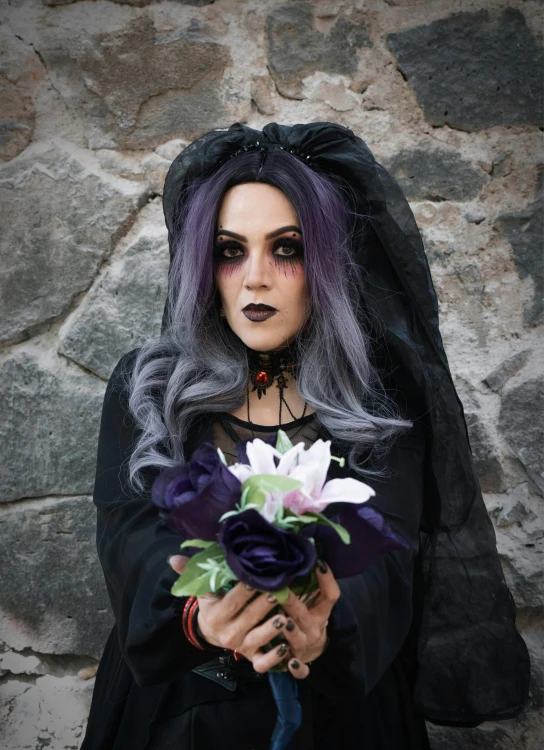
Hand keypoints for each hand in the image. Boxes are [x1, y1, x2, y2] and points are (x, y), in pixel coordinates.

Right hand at [168, 557, 339, 678]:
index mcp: (216, 615)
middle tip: (280, 591)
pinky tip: (286, 646)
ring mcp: (240, 646)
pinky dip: (275, 657)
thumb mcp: (202, 591)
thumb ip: (190, 573)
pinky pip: (263, 662)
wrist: (211, 633)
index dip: (245, 590)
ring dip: (273, 628)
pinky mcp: (251, 656)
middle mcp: (228, 632)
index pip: (232, 601)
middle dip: (265, 604)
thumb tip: (173, 557)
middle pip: (249, 617)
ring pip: (258, 638)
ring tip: (286, 616)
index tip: (257, 577)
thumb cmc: (212, 605)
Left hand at [279, 561, 339, 678]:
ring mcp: (305, 647)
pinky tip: (291, 662)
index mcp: (321, 612)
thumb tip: (300, 553)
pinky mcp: (297, 663)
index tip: (318, 563)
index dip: (326, 580)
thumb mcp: (313, 601)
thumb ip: (308, 583)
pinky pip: (300, 669)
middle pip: (304, 614)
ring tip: (284, 622)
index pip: (330, 595)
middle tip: (282, 590)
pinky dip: (297, 667)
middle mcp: (314, 629)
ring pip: (298, 640)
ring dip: (291, 632)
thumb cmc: (307, 617)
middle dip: (293, 603)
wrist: (313, 650)